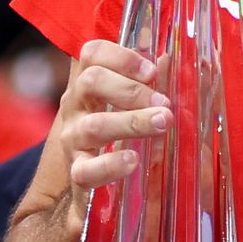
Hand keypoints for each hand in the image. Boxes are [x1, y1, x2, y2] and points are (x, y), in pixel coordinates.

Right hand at [55, 40, 171, 231]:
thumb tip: (169, 58)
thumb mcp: (130, 104)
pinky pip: (86, 169)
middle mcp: (75, 106)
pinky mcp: (77, 172)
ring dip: (131, 122)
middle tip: (164, 103)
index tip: (152, 70)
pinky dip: (110, 164)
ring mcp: (73, 139)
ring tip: (162, 122)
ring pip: (94, 124)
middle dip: (131, 89)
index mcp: (89, 84)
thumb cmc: (118, 134)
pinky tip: (133, 160)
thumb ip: (146, 83)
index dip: (121, 56)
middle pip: (91, 81)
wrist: (89, 187)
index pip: (92, 54)